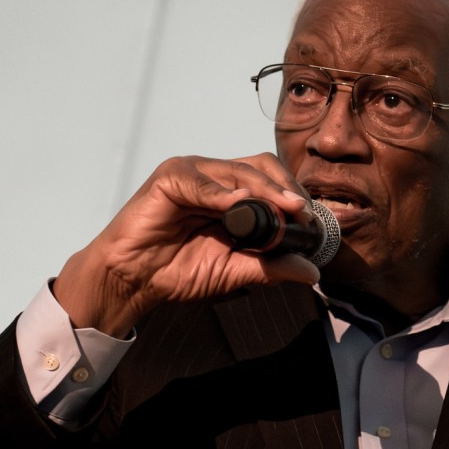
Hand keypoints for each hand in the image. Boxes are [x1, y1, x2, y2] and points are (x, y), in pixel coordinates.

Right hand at [53, 154, 319, 335]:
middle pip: (260, 167)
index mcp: (231, 193)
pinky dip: (220, 193)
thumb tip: (312, 271)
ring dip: (264, 190)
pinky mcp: (169, 179)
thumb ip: (271, 267)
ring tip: (284, 209)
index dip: (294, 195)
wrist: (135, 280)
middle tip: (302, 213)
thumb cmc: (178, 270)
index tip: (313, 222)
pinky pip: (199, 181)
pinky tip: (238, 204)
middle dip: (285, 189)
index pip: (272, 179)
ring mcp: (192, 174)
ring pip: (237, 171)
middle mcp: (214, 178)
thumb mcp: (234, 271)